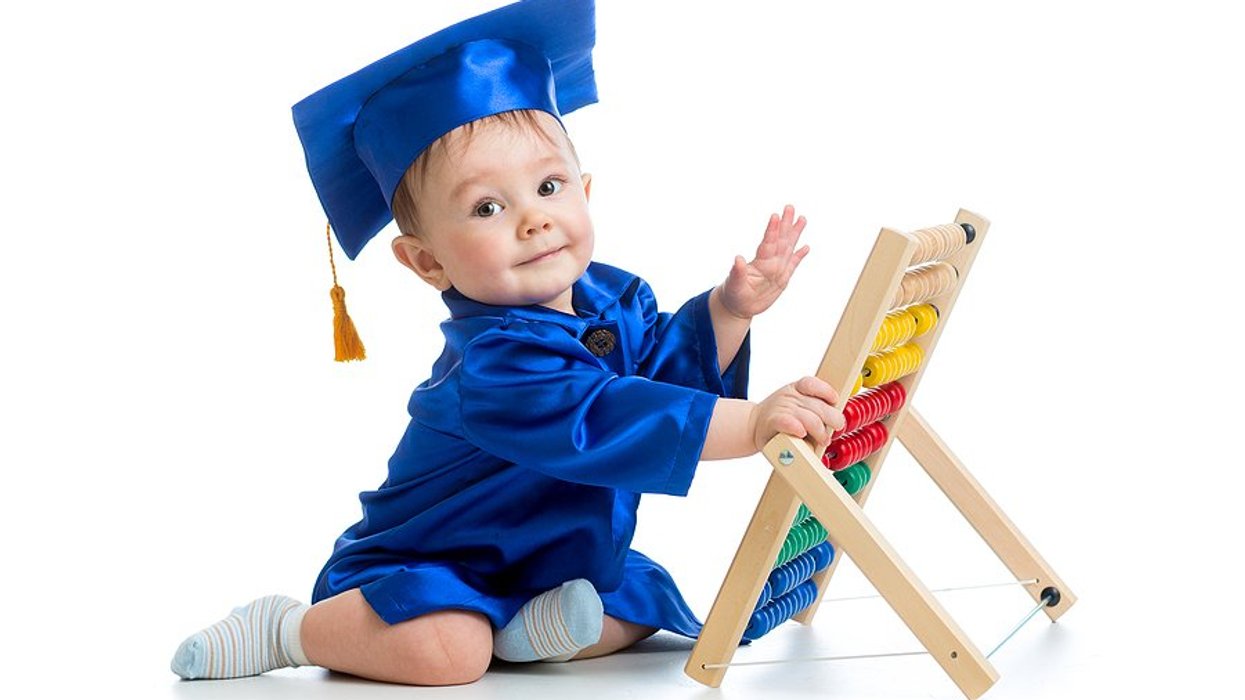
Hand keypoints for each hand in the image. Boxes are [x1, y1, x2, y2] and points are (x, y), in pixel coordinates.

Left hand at [719, 204, 808, 318]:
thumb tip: (737, 258)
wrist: (739, 306)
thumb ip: (737, 272)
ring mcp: (777, 268)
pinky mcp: (783, 278)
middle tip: (790, 207)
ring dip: (795, 233)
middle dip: (786, 224)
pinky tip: (806, 247)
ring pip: (788, 247)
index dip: (772, 231)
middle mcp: (770, 262)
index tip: (775, 216)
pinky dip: (800, 256)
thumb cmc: (733, 293)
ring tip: (802, 219)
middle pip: (780, 240)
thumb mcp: (734, 284)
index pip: (768, 243)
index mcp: (759, 262)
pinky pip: (793, 264)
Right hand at [747, 376, 844, 453]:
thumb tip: (837, 417)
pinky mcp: (773, 422)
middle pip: (818, 406)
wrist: (752, 425)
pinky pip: (789, 422)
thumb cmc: (781, 417)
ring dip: (820, 431)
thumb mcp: (797, 404)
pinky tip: (801, 433)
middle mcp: (790, 396)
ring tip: (823, 440)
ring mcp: (781, 408)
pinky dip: (797, 428)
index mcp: (797, 389)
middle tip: (836, 428)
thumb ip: (814, 407)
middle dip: (833, 419)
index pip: (813, 384)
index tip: (835, 401)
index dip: (827, 392)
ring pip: (810, 419)